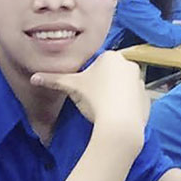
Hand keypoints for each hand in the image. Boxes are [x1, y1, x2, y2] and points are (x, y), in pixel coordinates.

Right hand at [30, 51, 148, 143]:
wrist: (119, 124)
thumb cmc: (95, 100)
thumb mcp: (72, 88)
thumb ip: (53, 80)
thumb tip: (33, 78)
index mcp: (111, 56)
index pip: (96, 64)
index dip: (89, 78)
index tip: (86, 90)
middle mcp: (129, 64)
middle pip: (110, 73)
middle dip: (102, 85)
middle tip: (94, 100)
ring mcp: (140, 81)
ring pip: (122, 85)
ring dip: (115, 94)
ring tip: (104, 109)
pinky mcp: (146, 97)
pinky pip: (133, 99)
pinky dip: (126, 105)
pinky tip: (116, 114)